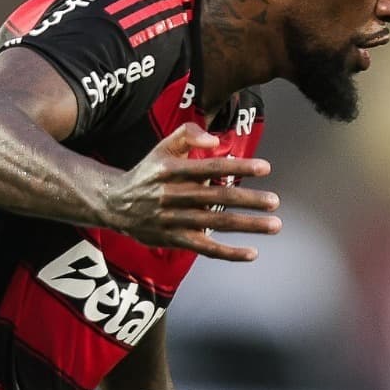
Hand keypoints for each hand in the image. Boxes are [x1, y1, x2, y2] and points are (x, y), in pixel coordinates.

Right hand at [103, 123, 280, 261]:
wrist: (114, 204)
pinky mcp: (174, 240)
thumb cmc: (147, 172)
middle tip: (275, 201)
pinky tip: (252, 253)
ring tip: (274, 224)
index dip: (238, 168)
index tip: (265, 168)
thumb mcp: (162, 147)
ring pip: (215, 224)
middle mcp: (172, 196)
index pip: (210, 168)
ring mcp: (174, 221)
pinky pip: (205, 249)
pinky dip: (228, 253)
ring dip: (247, 226)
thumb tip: (216, 141)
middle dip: (248, 200)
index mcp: (170, 171)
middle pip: (216, 199)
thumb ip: (187, 135)